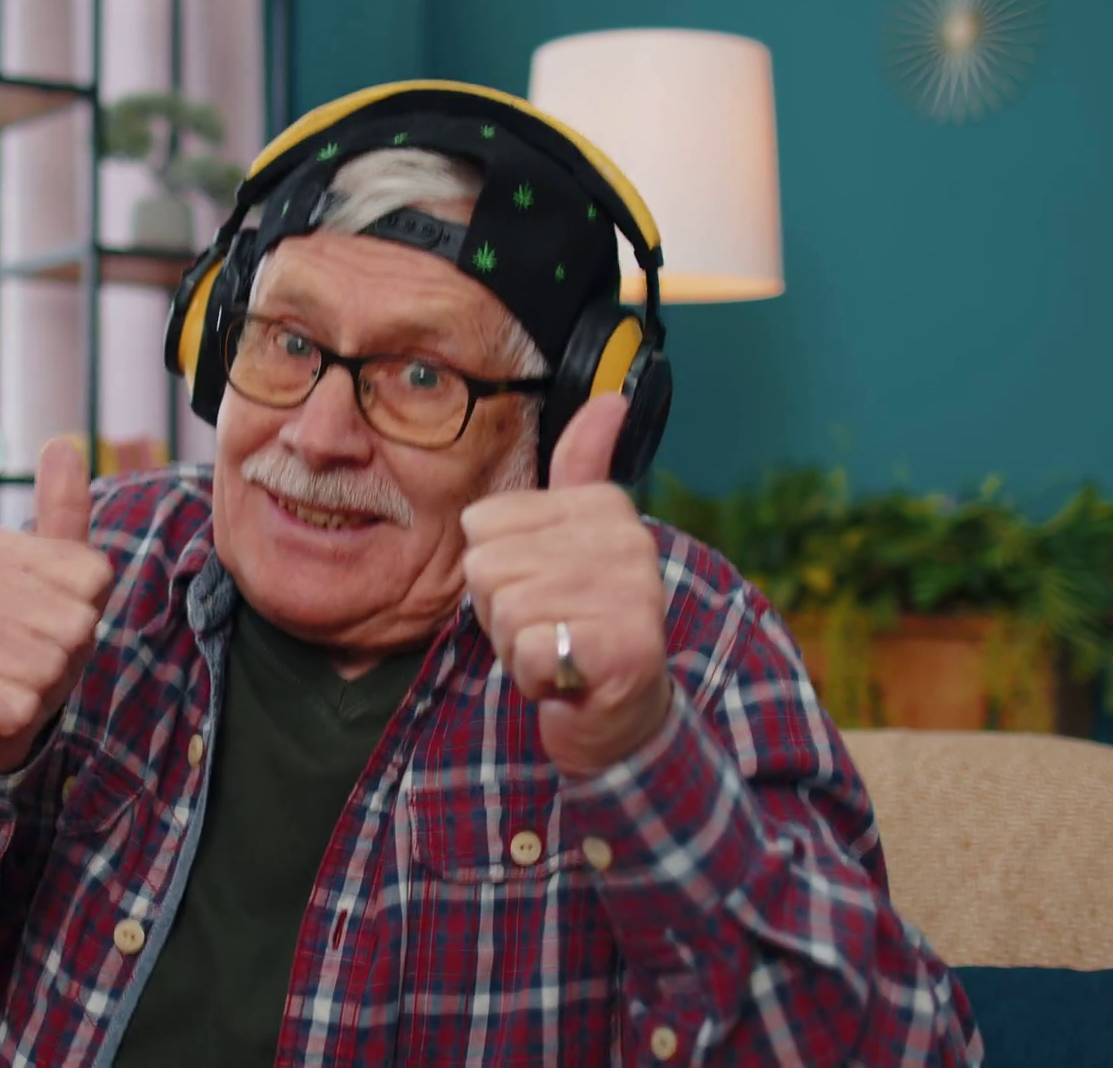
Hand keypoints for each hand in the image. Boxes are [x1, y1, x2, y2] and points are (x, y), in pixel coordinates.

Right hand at [0, 438, 113, 775]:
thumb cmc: (27, 637)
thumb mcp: (59, 573)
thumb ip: (63, 511)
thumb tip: (63, 442)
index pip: (93, 579)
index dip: (88, 610)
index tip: (57, 616)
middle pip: (76, 625)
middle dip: (70, 652)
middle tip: (40, 656)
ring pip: (50, 667)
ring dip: (46, 685)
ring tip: (18, 679)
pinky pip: (21, 707)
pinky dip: (22, 716)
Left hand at [460, 393, 672, 776]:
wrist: (621, 713)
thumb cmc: (580, 620)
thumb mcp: (570, 538)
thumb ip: (581, 468)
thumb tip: (613, 399)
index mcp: (604, 507)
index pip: (482, 524)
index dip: (496, 568)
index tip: (540, 589)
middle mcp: (626, 542)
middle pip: (486, 567)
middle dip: (501, 612)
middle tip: (547, 627)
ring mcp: (630, 596)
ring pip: (504, 611)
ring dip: (516, 647)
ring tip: (557, 649)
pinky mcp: (623, 650)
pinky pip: (528, 651)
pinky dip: (534, 677)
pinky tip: (565, 678)